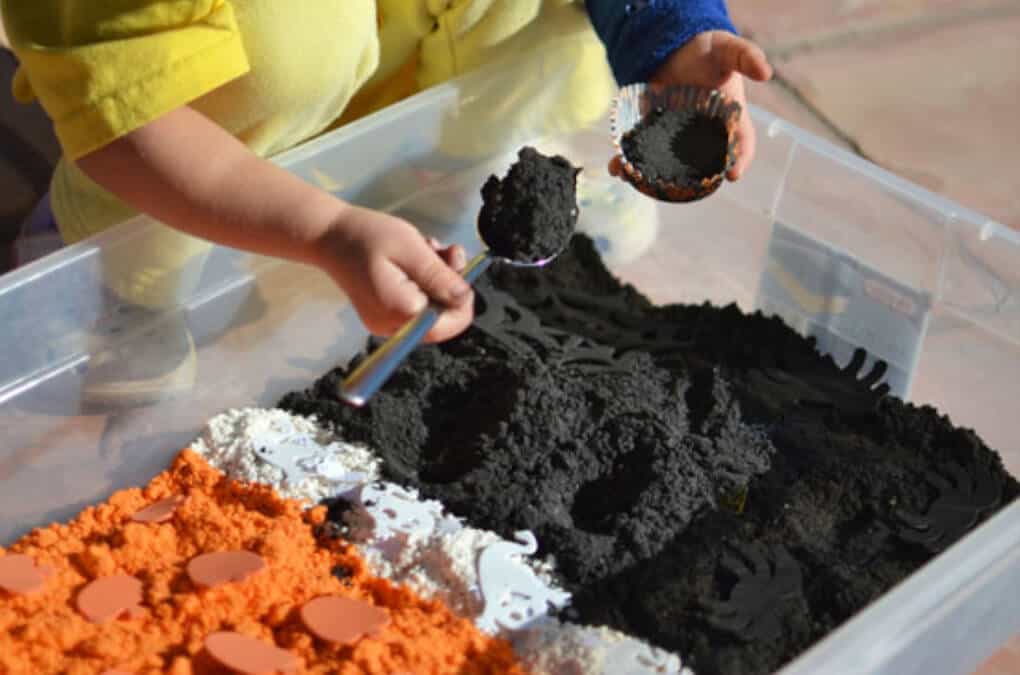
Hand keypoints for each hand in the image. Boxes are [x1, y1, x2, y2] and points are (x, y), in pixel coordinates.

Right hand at [318, 205, 473, 341]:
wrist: (329, 236)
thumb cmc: (365, 236)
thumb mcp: (410, 249)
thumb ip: (439, 276)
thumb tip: (464, 297)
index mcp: (399, 311)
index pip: (448, 324)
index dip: (462, 299)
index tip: (457, 267)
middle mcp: (392, 326)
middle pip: (441, 318)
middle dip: (449, 283)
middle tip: (444, 251)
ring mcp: (387, 323)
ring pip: (431, 309)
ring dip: (438, 279)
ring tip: (426, 249)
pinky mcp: (385, 315)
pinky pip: (417, 305)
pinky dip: (424, 282)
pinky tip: (416, 259)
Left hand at [611, 31, 771, 181]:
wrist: (676, 48)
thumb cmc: (709, 53)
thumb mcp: (727, 50)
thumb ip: (745, 57)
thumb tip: (766, 72)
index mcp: (729, 121)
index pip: (741, 145)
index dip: (740, 161)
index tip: (734, 175)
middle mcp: (704, 136)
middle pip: (703, 164)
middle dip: (693, 181)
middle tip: (684, 189)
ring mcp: (676, 139)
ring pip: (669, 164)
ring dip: (652, 177)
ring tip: (637, 181)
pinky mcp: (652, 134)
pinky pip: (641, 153)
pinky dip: (627, 163)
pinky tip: (617, 168)